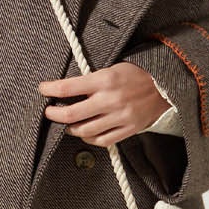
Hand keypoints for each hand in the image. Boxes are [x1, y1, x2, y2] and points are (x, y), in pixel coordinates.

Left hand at [37, 60, 167, 144]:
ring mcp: (120, 117)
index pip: (68, 87)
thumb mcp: (113, 68)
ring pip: (85, 131)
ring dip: (71, 129)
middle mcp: (110, 100)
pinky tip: (85, 133)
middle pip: (72, 114)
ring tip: (68, 124)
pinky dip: (89, 138)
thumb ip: (92, 80)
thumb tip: (66, 90)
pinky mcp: (128, 129)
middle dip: (55, 114)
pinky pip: (102, 140)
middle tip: (49, 112)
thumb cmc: (136, 74)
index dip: (50, 89)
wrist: (166, 85)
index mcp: (105, 79)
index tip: (43, 89)